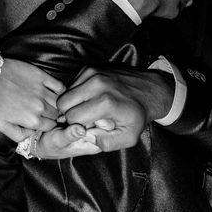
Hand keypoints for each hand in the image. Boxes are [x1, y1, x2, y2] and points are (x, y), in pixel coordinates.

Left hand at [0, 58, 65, 142]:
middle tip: (44, 110)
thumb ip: (18, 135)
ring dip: (56, 103)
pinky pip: (59, 86)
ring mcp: (42, 91)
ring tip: (49, 101)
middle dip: (52, 115)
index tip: (43, 120)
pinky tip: (53, 91)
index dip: (47, 124)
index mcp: (32, 120)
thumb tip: (32, 134)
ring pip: (59, 102)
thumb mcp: (1, 125)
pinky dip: (60, 90)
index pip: (50, 127)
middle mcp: (40, 107)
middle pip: (55, 115)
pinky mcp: (41, 77)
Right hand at [32, 66, 174, 157]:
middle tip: (84, 118)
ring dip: (73, 103)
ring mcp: (92, 73)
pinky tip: (91, 98)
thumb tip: (87, 136)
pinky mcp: (90, 67)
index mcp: (105, 102)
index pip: (72, 118)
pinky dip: (77, 93)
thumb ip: (107, 143)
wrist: (149, 90)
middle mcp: (97, 84)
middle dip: (70, 114)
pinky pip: (72, 84)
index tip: (89, 127)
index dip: (78, 126)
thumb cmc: (138, 115)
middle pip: (63, 103)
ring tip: (89, 108)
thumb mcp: (129, 137)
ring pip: (65, 92)